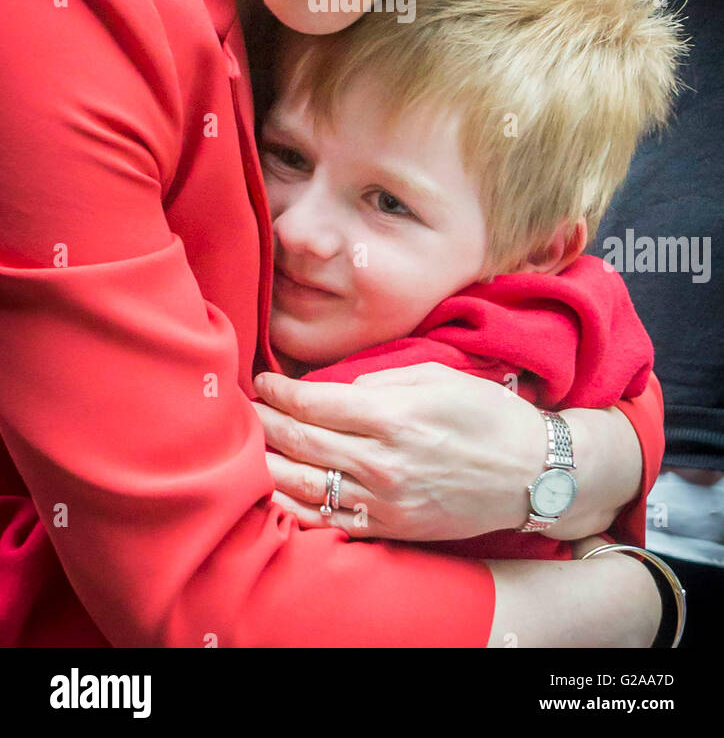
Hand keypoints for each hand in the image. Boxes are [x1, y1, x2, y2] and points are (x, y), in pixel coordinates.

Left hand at [252, 361, 545, 539]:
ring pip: (305, 483)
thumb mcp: (438, 378)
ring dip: (268, 462)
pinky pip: (328, 520)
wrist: (532, 475)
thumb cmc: (488, 417)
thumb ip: (381, 379)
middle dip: (265, 422)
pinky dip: (294, 506)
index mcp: (394, 416)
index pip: (315, 403)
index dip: (280, 392)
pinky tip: (275, 490)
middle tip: (243, 409)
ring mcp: (383, 500)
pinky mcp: (389, 528)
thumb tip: (337, 390)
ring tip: (246, 446)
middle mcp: (382, 461)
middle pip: (302, 441)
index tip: (262, 382)